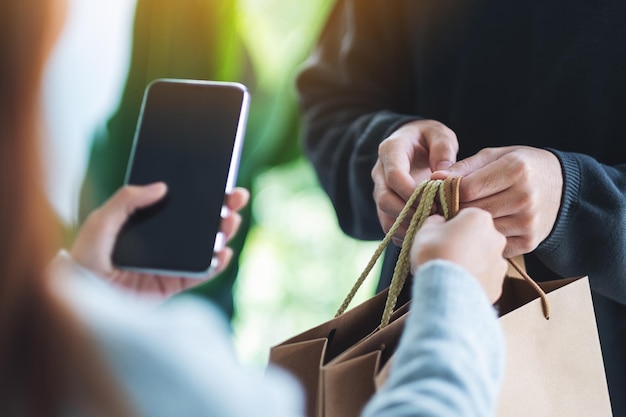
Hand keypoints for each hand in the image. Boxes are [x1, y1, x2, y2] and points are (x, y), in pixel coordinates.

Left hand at [70, 183, 249, 299]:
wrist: (84, 298)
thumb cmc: (86, 258)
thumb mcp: (101, 221)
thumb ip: (126, 200)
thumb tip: (162, 186)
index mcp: (149, 221)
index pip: (182, 202)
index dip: (203, 191)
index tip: (221, 178)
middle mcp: (164, 240)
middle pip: (201, 221)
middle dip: (223, 208)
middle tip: (237, 196)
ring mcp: (172, 262)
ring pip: (207, 244)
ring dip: (224, 232)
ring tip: (230, 221)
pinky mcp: (174, 284)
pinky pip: (202, 273)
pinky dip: (216, 264)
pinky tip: (222, 252)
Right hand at [371, 119, 457, 243]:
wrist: (412, 146)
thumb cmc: (427, 139)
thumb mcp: (438, 133)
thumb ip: (443, 147)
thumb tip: (442, 172)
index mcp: (391, 151)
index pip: (394, 176)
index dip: (412, 193)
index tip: (435, 201)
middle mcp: (380, 173)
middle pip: (385, 200)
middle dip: (410, 213)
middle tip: (436, 216)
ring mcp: (380, 191)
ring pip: (385, 217)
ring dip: (407, 227)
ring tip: (432, 228)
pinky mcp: (384, 207)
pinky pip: (389, 226)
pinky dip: (406, 234)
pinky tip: (425, 233)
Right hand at [410, 208, 506, 301]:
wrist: (446, 292)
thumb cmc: (435, 256)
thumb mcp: (425, 231)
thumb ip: (434, 222)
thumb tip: (438, 222)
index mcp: (479, 218)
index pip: (466, 216)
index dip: (451, 225)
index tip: (441, 235)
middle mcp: (496, 237)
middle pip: (478, 236)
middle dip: (465, 243)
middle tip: (445, 253)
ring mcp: (500, 262)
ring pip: (483, 258)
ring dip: (471, 262)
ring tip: (451, 272)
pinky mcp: (498, 284)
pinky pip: (485, 278)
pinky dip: (474, 280)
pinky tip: (458, 284)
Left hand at [431, 146, 562, 257]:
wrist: (562, 188)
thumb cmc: (521, 167)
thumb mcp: (495, 156)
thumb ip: (464, 167)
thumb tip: (435, 179)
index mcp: (516, 170)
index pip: (467, 188)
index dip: (446, 191)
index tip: (436, 192)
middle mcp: (525, 197)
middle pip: (472, 211)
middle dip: (452, 209)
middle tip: (440, 207)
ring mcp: (528, 223)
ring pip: (480, 230)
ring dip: (465, 226)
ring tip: (458, 217)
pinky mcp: (528, 242)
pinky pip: (492, 244)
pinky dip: (481, 239)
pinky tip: (477, 230)